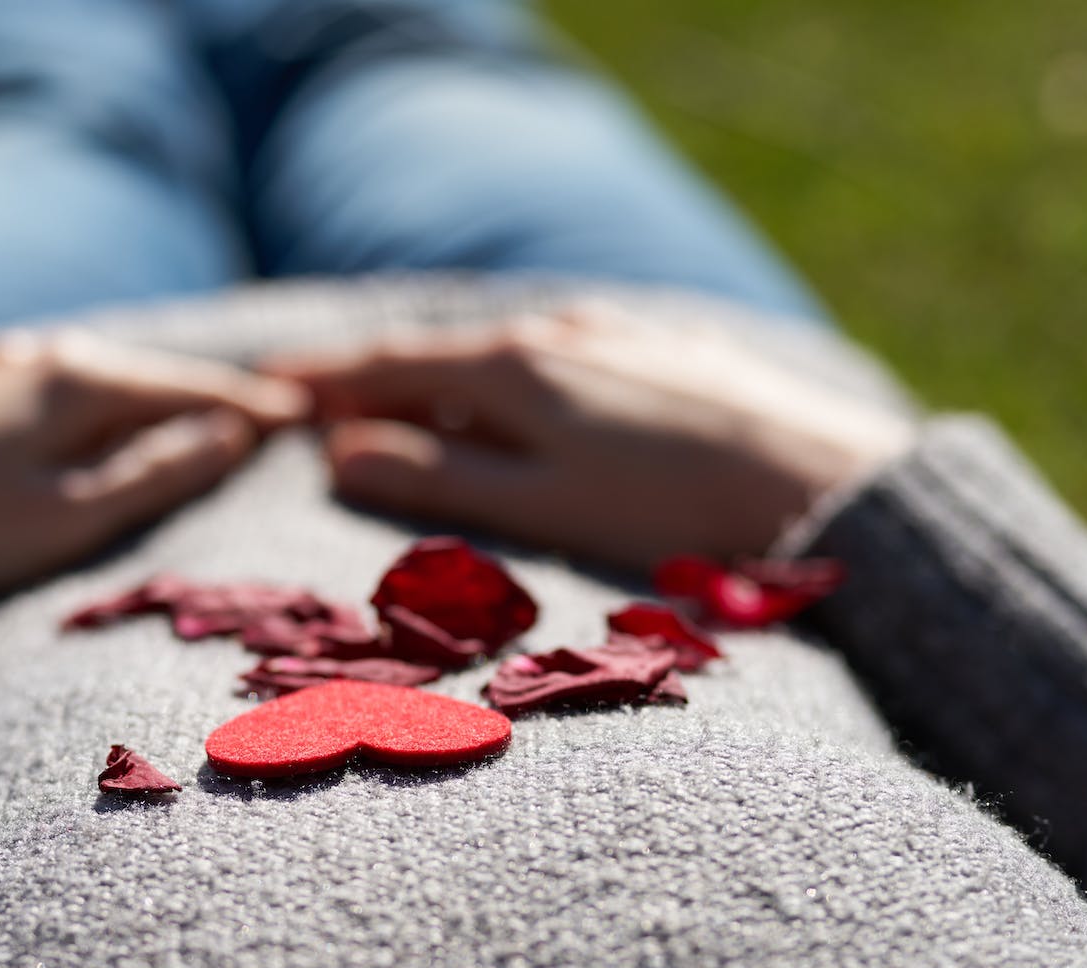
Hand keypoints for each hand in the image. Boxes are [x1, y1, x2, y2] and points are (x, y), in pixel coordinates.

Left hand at [0, 330, 308, 592]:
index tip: (308, 416)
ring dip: (154, 393)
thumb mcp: (72, 516)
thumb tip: (230, 432)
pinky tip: (96, 397)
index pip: (192, 387)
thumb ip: (157, 471)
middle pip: (149, 374)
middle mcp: (42, 357)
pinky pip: (57, 381)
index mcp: (80, 382)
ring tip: (200, 411)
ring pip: (100, 375)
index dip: (253, 405)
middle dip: (209, 394)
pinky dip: (99, 395)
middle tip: (271, 413)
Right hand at [270, 306, 912, 570]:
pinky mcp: (658, 352)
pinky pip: (552, 360)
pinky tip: (516, 411)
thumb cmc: (674, 516)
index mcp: (513, 367)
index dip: (319, 378)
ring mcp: (611, 334)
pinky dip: (504, 386)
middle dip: (371, 383)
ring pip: (498, 357)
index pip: (387, 364)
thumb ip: (436, 478)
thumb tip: (340, 450)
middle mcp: (555, 331)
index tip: (260, 390)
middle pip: (437, 355)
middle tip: (313, 411)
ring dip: (440, 386)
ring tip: (402, 419)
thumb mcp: (539, 507)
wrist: (826, 484)